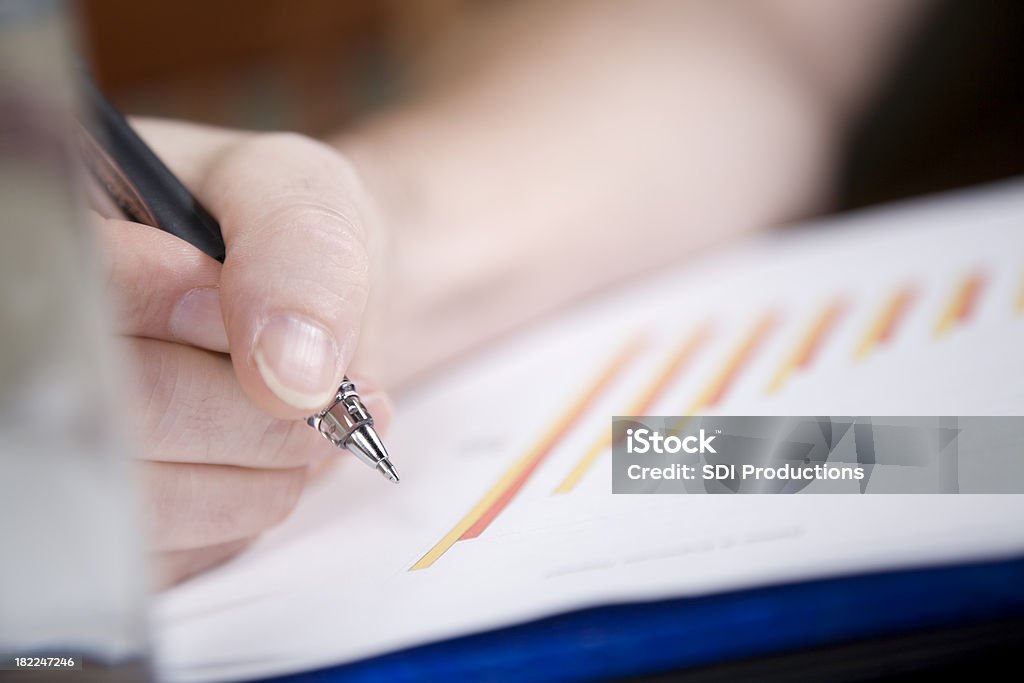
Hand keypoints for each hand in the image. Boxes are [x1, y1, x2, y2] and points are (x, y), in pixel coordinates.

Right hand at [94, 120, 391, 586]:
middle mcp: (52, 340)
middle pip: (120, 414)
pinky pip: (169, 553)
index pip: (83, 286)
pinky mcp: (108, 511)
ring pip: (145, 500)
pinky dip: (243, 512)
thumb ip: (301, 254)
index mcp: (75, 232)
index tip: (262, 319)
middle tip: (326, 397)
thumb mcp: (307, 198)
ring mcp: (68, 435)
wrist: (313, 304)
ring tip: (311, 425)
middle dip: (253, 414)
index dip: (182, 308)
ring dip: (262, 470)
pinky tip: (268, 460)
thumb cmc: (294, 241)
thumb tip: (290, 373)